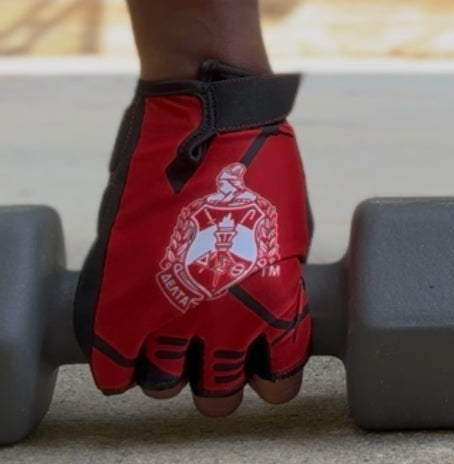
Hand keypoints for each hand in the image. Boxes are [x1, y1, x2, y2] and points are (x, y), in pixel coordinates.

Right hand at [74, 61, 311, 414]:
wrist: (208, 110)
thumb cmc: (260, 162)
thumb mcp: (291, 231)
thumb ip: (280, 283)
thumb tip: (269, 315)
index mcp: (276, 301)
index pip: (279, 380)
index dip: (274, 383)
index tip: (268, 374)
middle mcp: (225, 314)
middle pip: (220, 394)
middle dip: (220, 387)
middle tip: (217, 368)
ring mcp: (168, 302)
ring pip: (165, 385)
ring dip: (170, 376)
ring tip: (172, 356)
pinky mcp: (120, 285)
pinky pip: (112, 359)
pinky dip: (119, 368)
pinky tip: (129, 359)